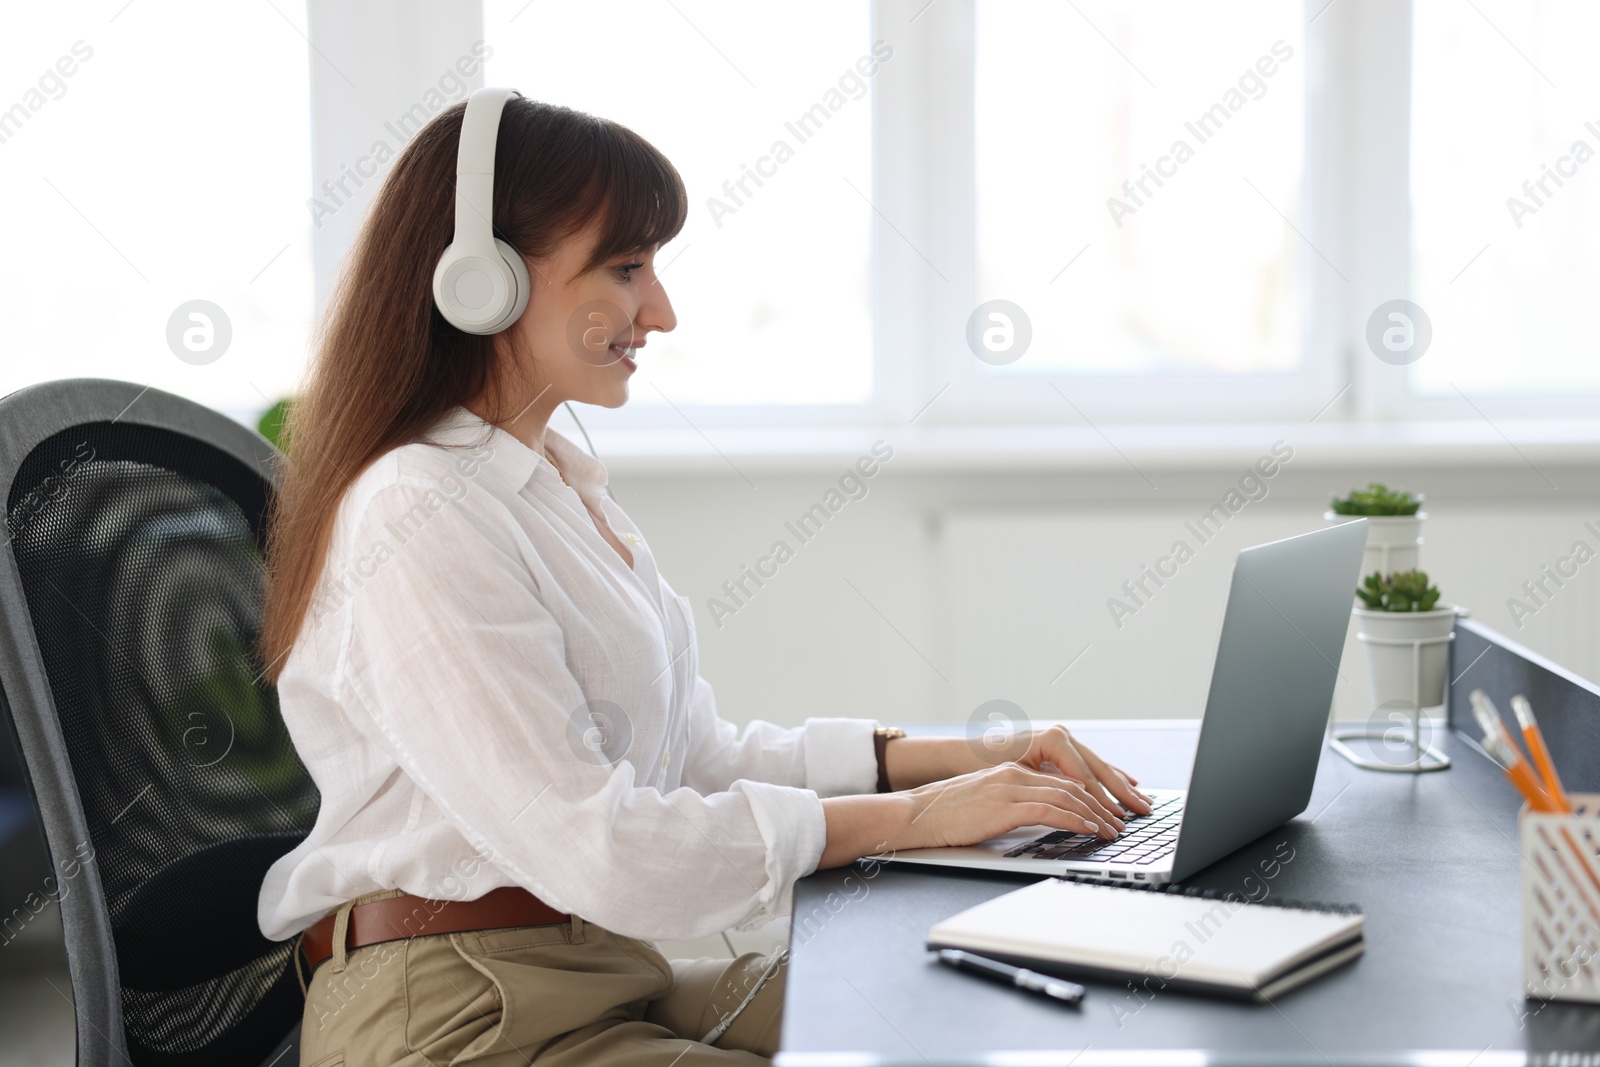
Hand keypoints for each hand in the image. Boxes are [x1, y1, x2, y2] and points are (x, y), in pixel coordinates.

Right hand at [902, 762, 1128, 848]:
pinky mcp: (1005, 806)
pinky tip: (1090, 829)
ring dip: (1095, 815)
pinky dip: (1076, 819)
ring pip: (1067, 796)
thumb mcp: (985, 804)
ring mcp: (1009, 788)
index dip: (1089, 795)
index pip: (1061, 780)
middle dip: (1101, 805)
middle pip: (1071, 785)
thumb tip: (1040, 819)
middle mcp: (1014, 774)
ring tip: (1112, 830)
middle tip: (1120, 821)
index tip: (1107, 810)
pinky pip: (1051, 810)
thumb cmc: (945, 816)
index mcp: (1010, 772)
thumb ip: (1012, 805)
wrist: (915, 815)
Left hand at [999, 725, 1151, 816]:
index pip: (1086, 777)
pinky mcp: (1062, 747)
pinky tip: (1129, 783)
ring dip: (1122, 787)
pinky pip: (1092, 765)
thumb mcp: (1018, 779)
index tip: (1117, 820)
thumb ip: (1051, 787)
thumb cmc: (987, 766)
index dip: (1103, 801)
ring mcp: (1064, 740)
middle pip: (1099, 770)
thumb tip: (1079, 797)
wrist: (967, 754)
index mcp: (1053, 739)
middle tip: (1144, 812)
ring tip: (1144, 802)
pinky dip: (1110, 776)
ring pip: (1099, 767)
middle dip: (1122, 794)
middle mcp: (1062, 735)